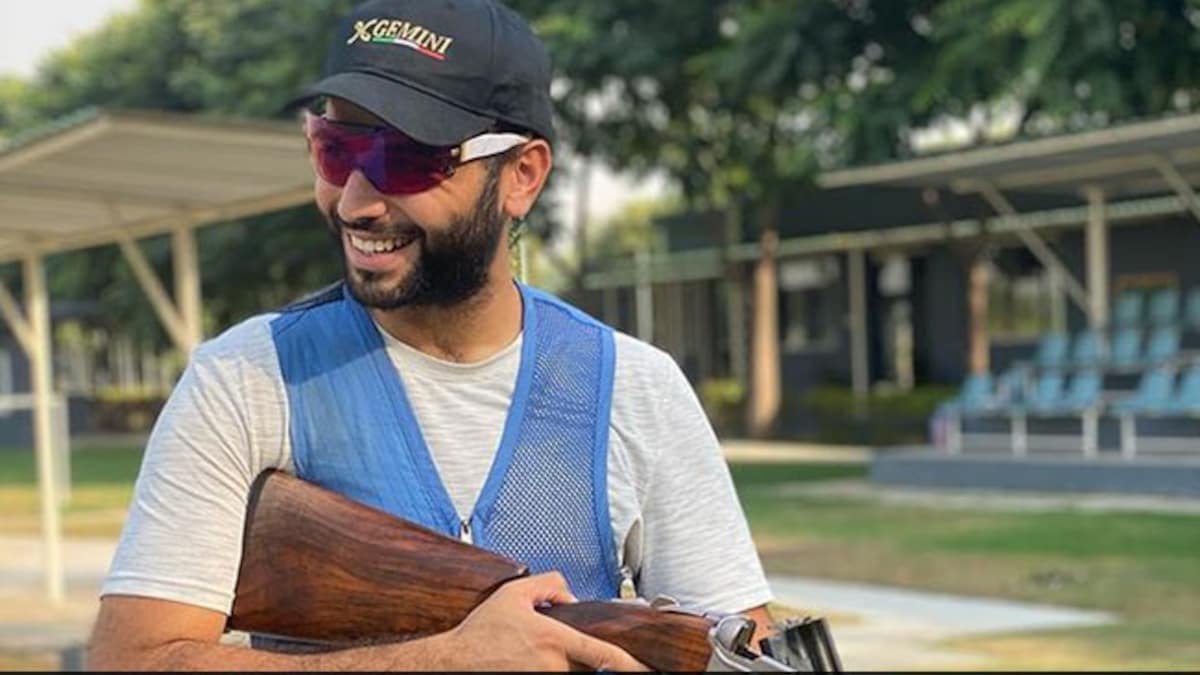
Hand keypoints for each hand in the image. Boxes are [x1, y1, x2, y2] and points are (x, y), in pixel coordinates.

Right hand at [439, 572, 648, 671]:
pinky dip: (550, 668)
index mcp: (554, 639)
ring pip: (570, 673)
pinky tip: (529, 659)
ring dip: (563, 662)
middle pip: (587, 665)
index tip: (645, 669)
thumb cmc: (481, 630)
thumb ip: (549, 584)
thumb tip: (571, 598)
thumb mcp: (514, 593)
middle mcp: (553, 666)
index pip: (602, 654)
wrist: (453, 662)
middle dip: (584, 655)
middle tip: (558, 645)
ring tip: (531, 651)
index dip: (628, 664)